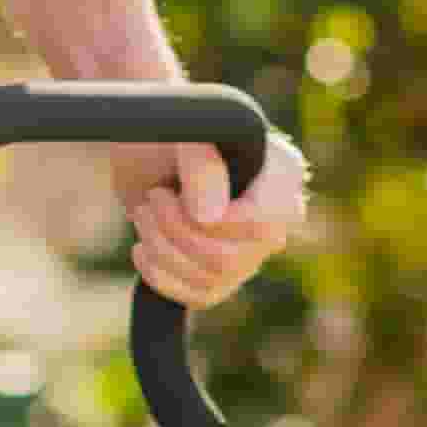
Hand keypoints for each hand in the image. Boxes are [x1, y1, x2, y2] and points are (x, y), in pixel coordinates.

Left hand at [124, 118, 314, 306]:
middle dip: (175, 232)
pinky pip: (199, 296)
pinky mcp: (222, 276)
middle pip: (230, 259)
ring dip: (161, 248)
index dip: (213, 221)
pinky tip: (144, 247)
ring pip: (210, 279)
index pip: (263, 223)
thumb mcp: (181, 132)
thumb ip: (200, 166)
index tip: (172, 192)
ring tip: (144, 214)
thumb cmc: (169, 131)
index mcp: (282, 175)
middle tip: (152, 199)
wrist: (149, 152)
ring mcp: (251, 252)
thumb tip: (209, 218)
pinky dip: (160, 275)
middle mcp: (277, 219)